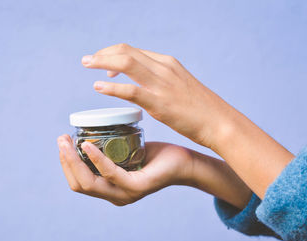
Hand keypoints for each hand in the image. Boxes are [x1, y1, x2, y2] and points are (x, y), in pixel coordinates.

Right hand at [57, 135, 193, 205]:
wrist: (184, 162)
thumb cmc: (156, 156)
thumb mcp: (126, 153)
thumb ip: (109, 151)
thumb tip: (90, 134)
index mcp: (111, 190)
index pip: (79, 182)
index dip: (66, 164)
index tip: (62, 141)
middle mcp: (116, 196)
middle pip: (79, 184)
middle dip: (65, 161)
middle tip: (61, 139)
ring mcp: (126, 194)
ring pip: (90, 182)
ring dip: (74, 160)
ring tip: (67, 140)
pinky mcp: (138, 187)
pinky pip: (111, 174)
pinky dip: (96, 159)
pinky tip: (88, 146)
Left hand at [81, 43, 232, 147]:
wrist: (219, 122)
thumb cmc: (200, 109)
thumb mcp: (180, 86)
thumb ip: (161, 81)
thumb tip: (144, 84)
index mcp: (167, 63)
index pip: (133, 50)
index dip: (113, 54)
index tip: (103, 63)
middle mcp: (163, 68)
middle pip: (125, 52)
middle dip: (102, 54)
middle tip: (87, 60)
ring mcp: (162, 84)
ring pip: (125, 63)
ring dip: (102, 62)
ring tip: (87, 65)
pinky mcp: (160, 103)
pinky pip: (130, 90)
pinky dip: (112, 87)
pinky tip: (98, 87)